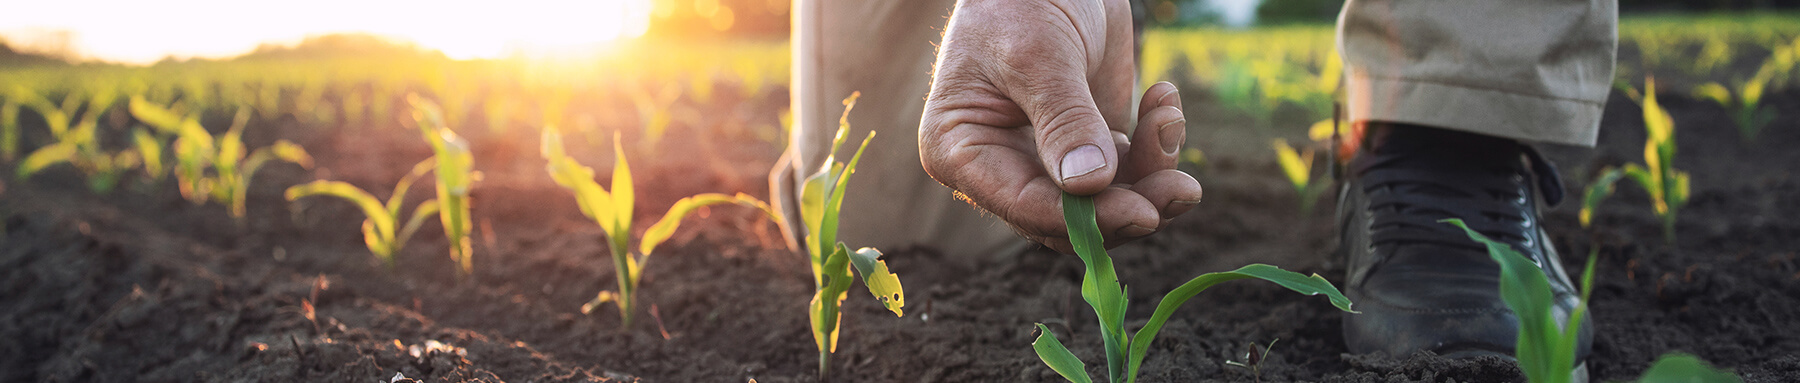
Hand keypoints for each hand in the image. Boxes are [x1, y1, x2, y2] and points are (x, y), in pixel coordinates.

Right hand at [919, 0, 1202, 252]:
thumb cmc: (1021, 0)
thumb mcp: (1038, 54)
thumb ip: (1064, 119)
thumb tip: (1089, 185)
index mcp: (962, 151)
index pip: (1023, 206)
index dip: (1084, 219)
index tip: (1142, 212)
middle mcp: (1001, 165)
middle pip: (1069, 219)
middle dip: (1130, 204)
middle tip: (1182, 190)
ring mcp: (1047, 158)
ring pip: (1107, 202)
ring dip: (1152, 172)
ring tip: (1169, 120)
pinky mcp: (1089, 144)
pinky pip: (1130, 169)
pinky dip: (1156, 142)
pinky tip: (1164, 100)